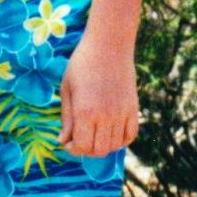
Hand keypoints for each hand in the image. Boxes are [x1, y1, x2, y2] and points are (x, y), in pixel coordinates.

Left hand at [59, 28, 139, 155]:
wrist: (109, 46)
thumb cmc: (82, 64)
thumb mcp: (67, 89)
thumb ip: (66, 117)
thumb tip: (63, 141)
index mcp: (85, 111)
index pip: (82, 146)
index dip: (73, 149)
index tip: (68, 143)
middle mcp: (105, 116)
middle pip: (99, 150)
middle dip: (87, 150)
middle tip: (80, 139)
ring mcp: (122, 114)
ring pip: (115, 146)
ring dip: (103, 145)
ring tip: (94, 133)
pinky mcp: (133, 109)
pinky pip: (130, 136)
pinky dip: (121, 140)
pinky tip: (111, 132)